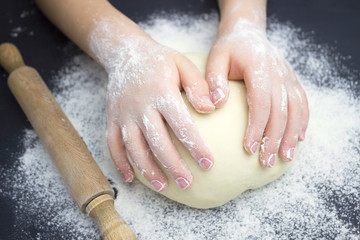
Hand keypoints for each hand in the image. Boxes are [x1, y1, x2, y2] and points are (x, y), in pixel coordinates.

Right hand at [103, 35, 214, 190]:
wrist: (125, 53)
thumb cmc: (160, 61)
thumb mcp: (182, 64)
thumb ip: (197, 86)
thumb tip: (211, 108)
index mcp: (161, 93)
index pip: (181, 125)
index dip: (195, 146)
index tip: (209, 164)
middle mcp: (141, 106)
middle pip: (157, 142)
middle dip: (173, 165)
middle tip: (187, 183)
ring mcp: (123, 114)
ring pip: (134, 148)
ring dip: (148, 169)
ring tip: (163, 186)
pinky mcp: (112, 118)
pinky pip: (113, 144)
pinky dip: (120, 163)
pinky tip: (132, 178)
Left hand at [206, 19, 308, 166]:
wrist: (248, 33)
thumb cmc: (229, 48)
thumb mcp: (216, 58)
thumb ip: (214, 80)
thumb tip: (215, 105)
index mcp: (259, 67)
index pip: (261, 102)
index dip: (257, 127)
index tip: (249, 148)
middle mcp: (279, 73)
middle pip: (281, 111)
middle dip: (274, 139)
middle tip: (265, 162)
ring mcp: (288, 77)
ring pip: (296, 110)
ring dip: (291, 135)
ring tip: (285, 157)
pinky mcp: (292, 81)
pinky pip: (302, 103)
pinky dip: (302, 121)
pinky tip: (299, 138)